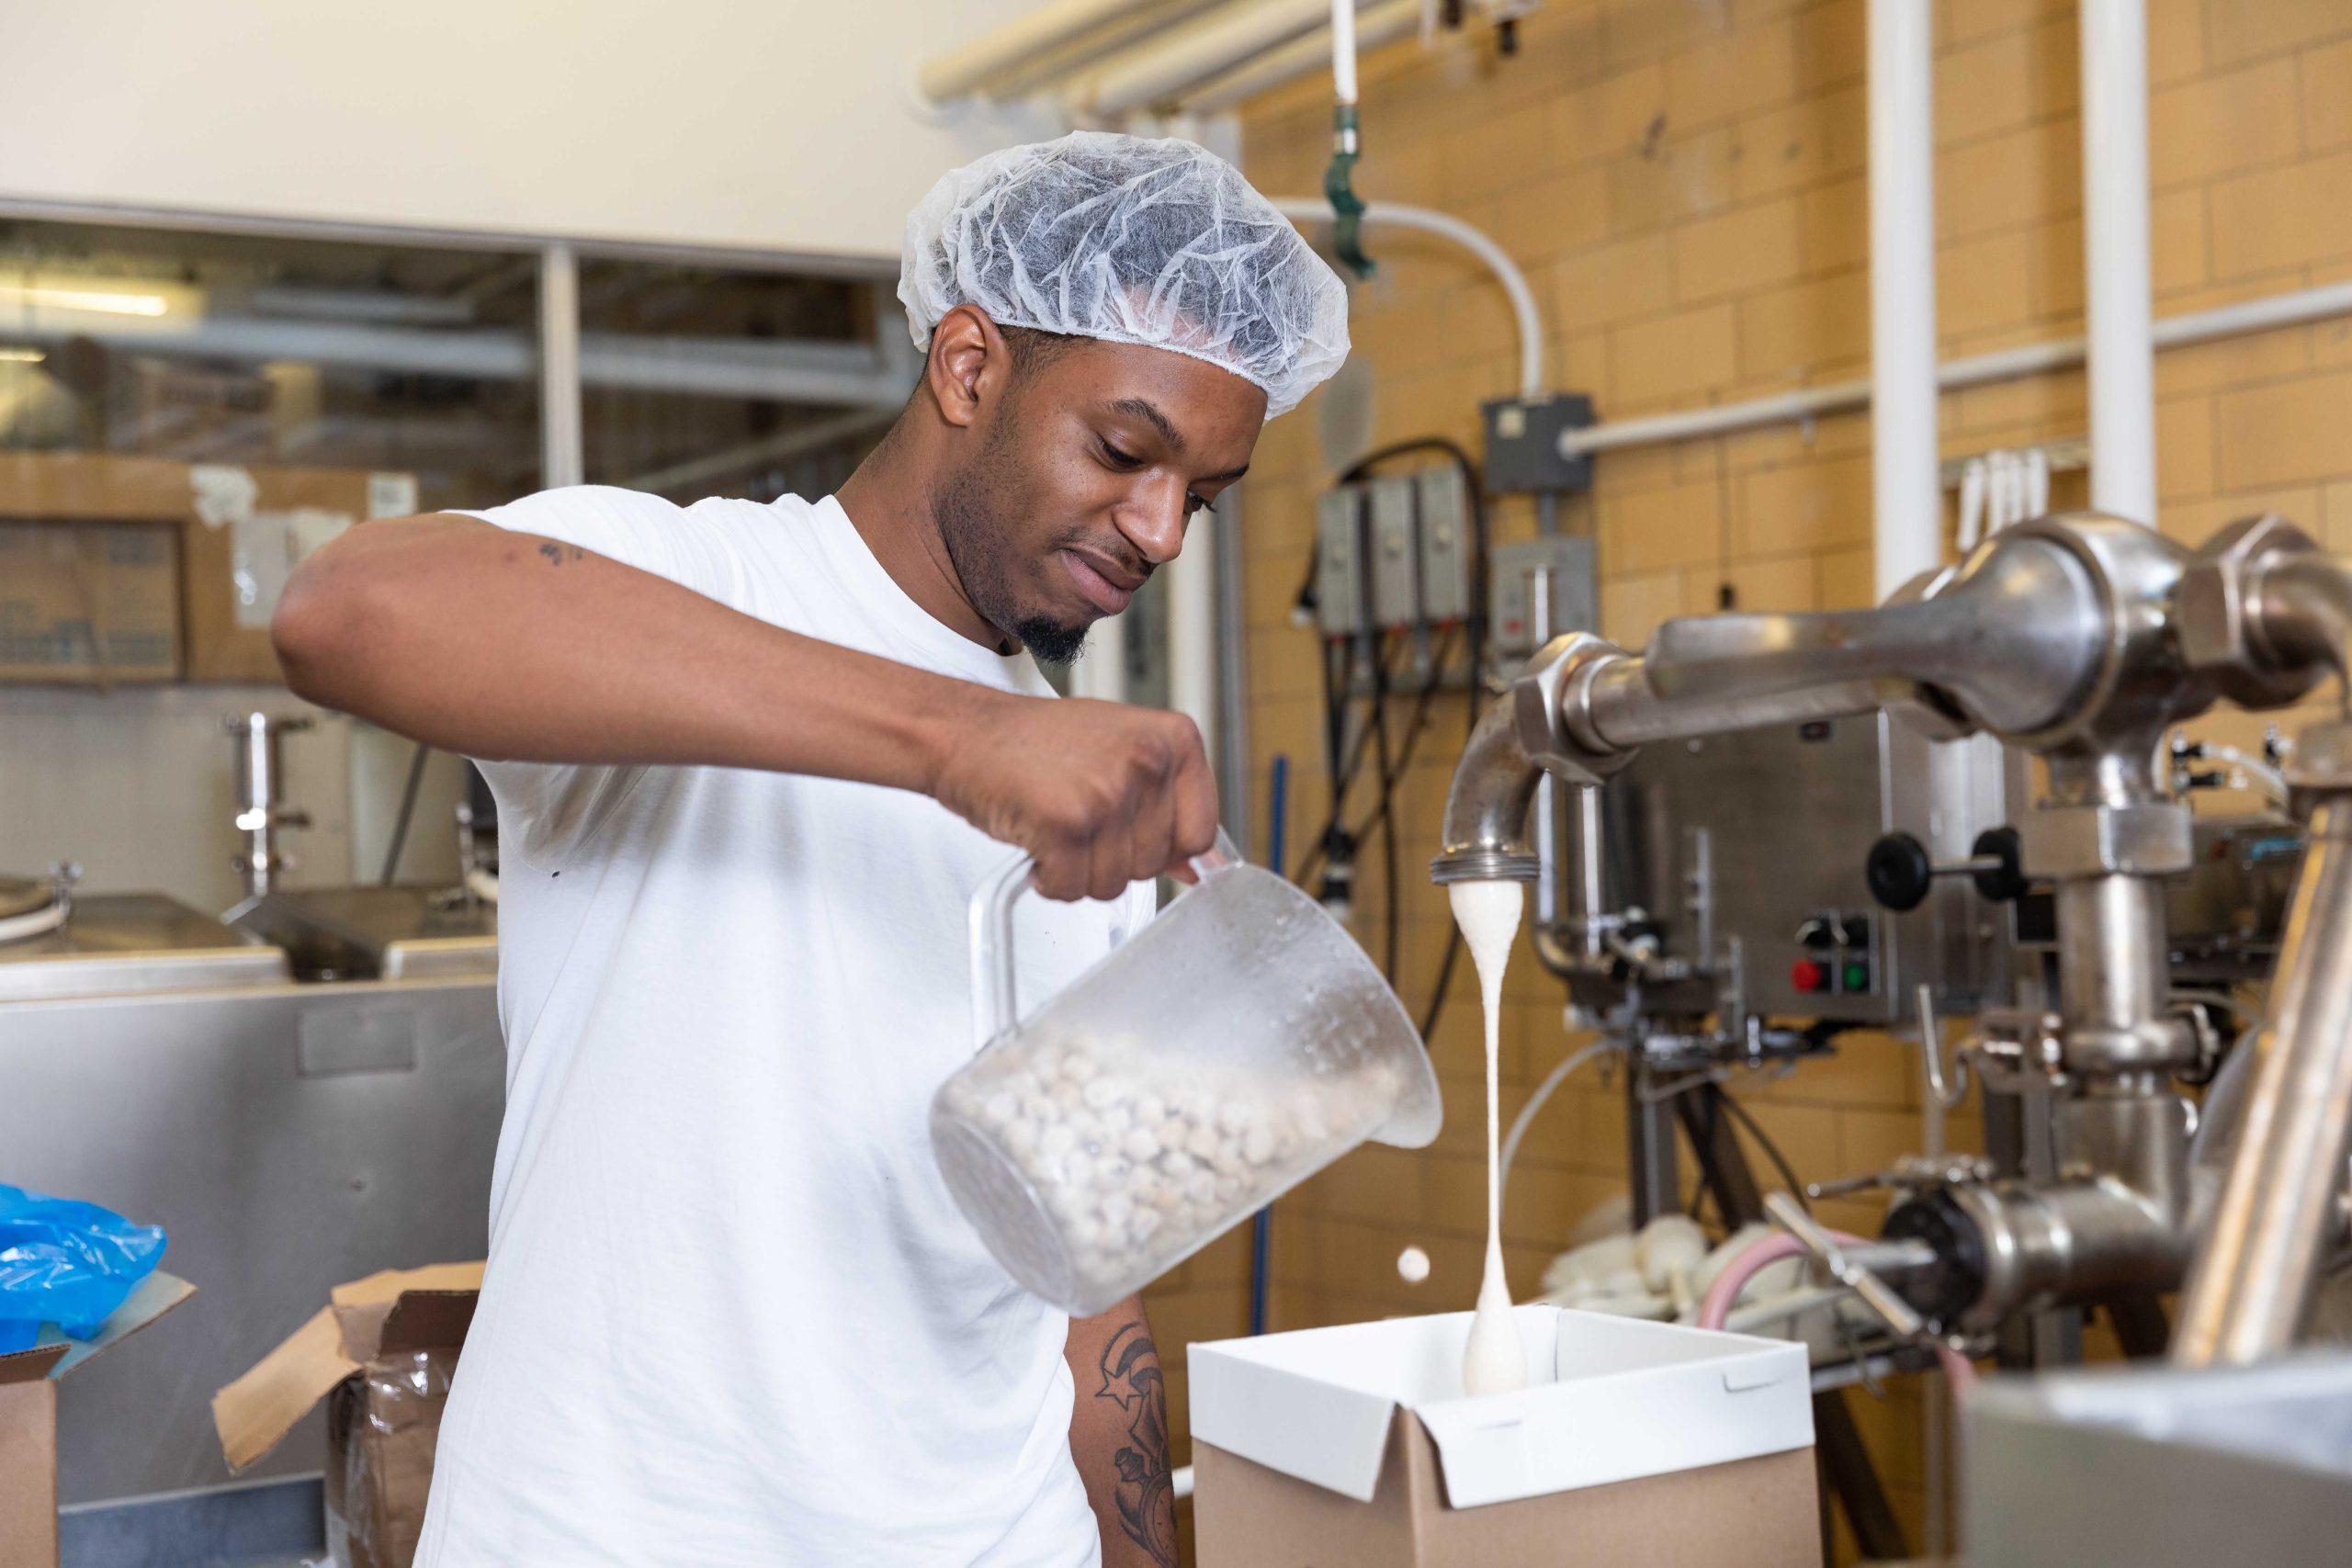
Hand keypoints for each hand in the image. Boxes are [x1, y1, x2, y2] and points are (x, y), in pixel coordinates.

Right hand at [931, 693, 1218, 900]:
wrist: (967, 732)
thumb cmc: (1039, 744)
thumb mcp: (1120, 754)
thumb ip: (1166, 806)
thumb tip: (1196, 869)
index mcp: (1174, 739)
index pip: (1201, 834)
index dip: (1159, 846)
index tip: (1126, 830)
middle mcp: (1148, 761)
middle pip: (1155, 865)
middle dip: (1112, 857)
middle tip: (1077, 814)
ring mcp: (1108, 792)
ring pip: (1115, 883)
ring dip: (1078, 869)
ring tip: (1054, 822)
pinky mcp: (1067, 824)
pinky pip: (1072, 889)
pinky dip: (1049, 879)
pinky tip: (1036, 839)